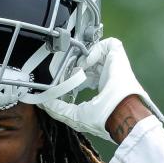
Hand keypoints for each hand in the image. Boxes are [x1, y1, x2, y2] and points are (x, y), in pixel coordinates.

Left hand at [38, 38, 163, 140]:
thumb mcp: (75, 116)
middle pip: (90, 62)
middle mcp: (109, 76)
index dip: (74, 75)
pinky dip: (95, 50)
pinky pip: (108, 44)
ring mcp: (115, 66)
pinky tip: (87, 63)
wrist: (119, 113)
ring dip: (84, 58)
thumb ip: (58, 109)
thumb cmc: (103, 118)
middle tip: (67, 71)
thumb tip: (44, 104)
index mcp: (101, 89)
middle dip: (76, 65)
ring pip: (97, 52)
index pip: (86, 76)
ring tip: (77, 68)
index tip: (64, 79)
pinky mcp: (119, 57)